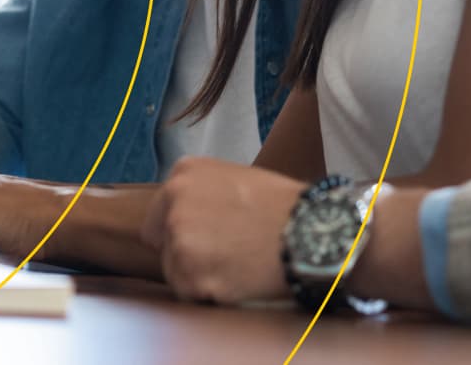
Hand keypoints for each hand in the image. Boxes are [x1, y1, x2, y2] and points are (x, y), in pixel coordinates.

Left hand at [143, 157, 302, 303]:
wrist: (311, 233)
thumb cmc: (283, 208)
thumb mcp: (235, 179)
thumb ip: (202, 193)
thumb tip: (185, 217)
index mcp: (184, 174)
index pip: (159, 216)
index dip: (182, 234)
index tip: (205, 241)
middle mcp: (175, 202)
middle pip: (164, 245)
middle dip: (187, 255)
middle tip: (225, 257)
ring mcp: (181, 239)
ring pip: (175, 271)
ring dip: (199, 277)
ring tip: (237, 267)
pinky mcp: (191, 275)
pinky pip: (190, 294)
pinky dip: (209, 296)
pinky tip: (238, 281)